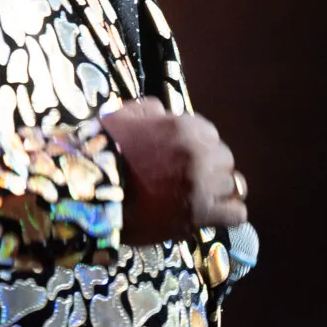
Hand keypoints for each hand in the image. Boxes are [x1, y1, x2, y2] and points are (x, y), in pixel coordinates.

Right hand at [100, 97, 248, 245]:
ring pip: (233, 185)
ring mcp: (203, 184)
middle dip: (209, 169)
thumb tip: (163, 110)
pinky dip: (227, 215)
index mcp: (184, 127)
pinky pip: (236, 214)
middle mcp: (200, 153)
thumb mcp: (121, 118)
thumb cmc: (101, 155)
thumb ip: (148, 111)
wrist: (89, 194)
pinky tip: (211, 216)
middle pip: (224, 159)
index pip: (209, 134)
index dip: (196, 147)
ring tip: (199, 200)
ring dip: (218, 191)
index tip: (181, 160)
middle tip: (187, 182)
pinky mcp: (202, 214)